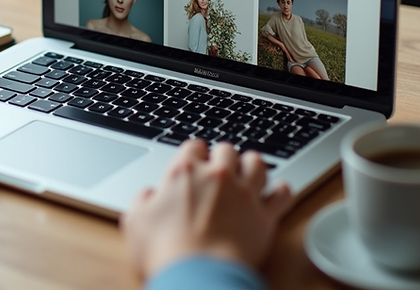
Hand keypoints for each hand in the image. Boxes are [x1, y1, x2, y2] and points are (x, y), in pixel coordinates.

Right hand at [120, 140, 293, 279]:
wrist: (198, 275)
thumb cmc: (165, 250)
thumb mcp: (136, 222)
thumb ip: (142, 200)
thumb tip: (148, 195)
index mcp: (185, 172)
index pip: (193, 145)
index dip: (194, 153)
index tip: (194, 162)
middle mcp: (217, 175)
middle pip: (226, 149)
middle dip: (223, 157)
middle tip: (220, 170)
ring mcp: (244, 193)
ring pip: (257, 162)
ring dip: (251, 165)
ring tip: (247, 174)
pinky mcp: (264, 214)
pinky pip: (283, 192)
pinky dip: (281, 190)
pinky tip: (276, 192)